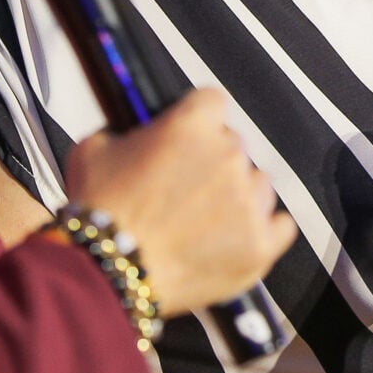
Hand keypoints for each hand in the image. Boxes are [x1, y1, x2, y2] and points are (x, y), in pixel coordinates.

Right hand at [62, 90, 295, 311]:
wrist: (109, 270)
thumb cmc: (100, 213)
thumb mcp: (92, 150)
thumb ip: (123, 134)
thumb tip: (132, 138)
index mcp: (192, 124)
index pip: (213, 102)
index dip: (197, 120)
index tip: (188, 136)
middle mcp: (229, 156)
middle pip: (235, 147)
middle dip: (212, 163)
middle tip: (183, 189)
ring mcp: (249, 201)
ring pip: (258, 185)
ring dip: (238, 196)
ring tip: (204, 221)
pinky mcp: (260, 244)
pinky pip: (281, 226)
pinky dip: (264, 230)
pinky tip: (239, 235)